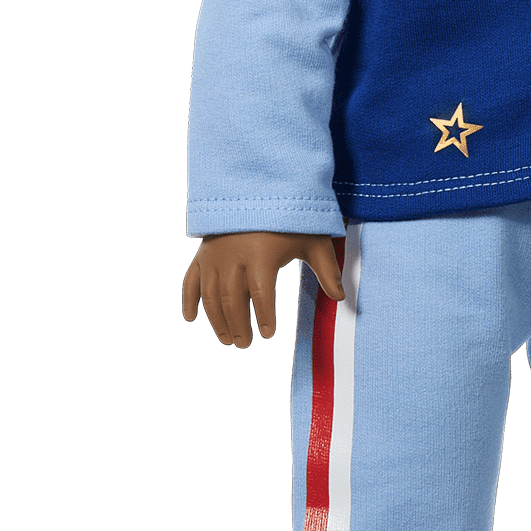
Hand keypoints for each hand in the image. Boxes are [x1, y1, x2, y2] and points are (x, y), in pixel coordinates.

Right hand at [181, 231, 343, 346]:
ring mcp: (214, 255)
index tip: (269, 334)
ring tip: (228, 338)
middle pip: (232, 298)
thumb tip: (341, 298)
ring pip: (210, 294)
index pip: (260, 293)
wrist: (257, 187)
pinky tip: (190, 318)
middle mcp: (233, 256)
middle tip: (245, 343)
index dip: (264, 315)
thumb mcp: (313, 240)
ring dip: (217, 319)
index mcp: (261, 254)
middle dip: (238, 324)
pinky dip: (189, 299)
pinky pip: (191, 279)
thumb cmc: (289, 216)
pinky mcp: (203, 252)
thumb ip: (326, 270)